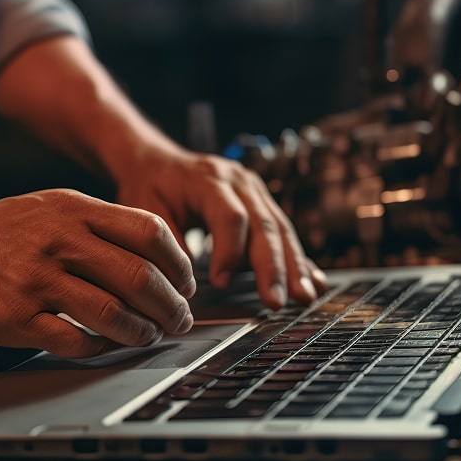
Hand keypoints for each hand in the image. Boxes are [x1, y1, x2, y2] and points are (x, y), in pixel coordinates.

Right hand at [0, 189, 195, 357]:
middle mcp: (59, 239)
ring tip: (148, 337)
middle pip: (141, 275)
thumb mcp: (46, 209)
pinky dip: (100, 348)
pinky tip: (104, 346)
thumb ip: (94, 224)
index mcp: (72, 209)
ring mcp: (38, 279)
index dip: (179, 263)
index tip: (186, 283)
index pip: (150, 232)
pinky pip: (76, 340)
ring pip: (114, 312)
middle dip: (171, 305)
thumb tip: (152, 254)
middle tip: (178, 319)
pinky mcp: (17, 317)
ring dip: (142, 332)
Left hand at [115, 147, 327, 309]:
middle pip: (264, 224)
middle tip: (275, 299)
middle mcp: (239, 181)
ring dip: (293, 266)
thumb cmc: (150, 186)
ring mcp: (255, 190)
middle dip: (273, 266)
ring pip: (281, 228)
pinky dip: (298, 258)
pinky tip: (312, 280)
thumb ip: (168, 242)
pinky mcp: (262, 202)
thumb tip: (185, 282)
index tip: (220, 283)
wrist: (156, 160)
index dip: (229, 251)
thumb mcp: (147, 210)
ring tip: (303, 297)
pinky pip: (284, 231)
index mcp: (208, 179)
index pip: (230, 216)